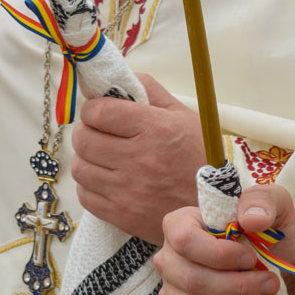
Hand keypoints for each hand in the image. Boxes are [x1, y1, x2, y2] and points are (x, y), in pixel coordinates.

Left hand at [70, 73, 204, 244]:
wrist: (214, 207)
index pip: (100, 112)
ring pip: (80, 168)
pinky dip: (89, 185)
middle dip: (85, 131)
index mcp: (156, 129)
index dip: (92, 108)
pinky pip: (85, 195)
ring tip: (101, 156)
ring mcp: (129, 191)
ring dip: (86, 158)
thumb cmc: (199, 157)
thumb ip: (150, 91)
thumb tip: (119, 78)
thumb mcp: (183, 115)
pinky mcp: (123, 216)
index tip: (97, 111)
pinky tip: (105, 179)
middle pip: (84, 139)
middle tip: (96, 132)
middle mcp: (140, 160)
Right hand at [155, 184, 294, 294]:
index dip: (219, 254)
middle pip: (195, 282)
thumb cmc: (266, 232)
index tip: (251, 258)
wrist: (273, 265)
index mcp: (180, 225)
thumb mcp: (272, 205)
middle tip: (273, 286)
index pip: (186, 241)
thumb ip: (263, 201)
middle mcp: (168, 261)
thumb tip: (250, 219)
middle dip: (241, 288)